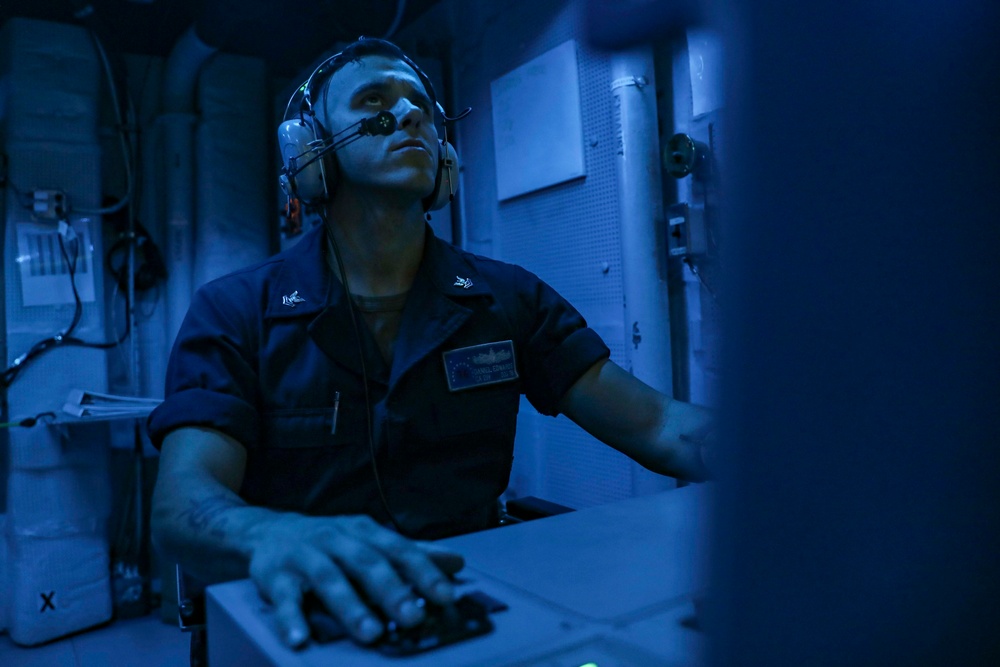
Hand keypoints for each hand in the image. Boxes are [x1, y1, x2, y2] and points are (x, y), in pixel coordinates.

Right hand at [246, 514, 464, 647]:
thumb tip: (457, 562)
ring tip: (371, 633)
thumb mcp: (370, 540)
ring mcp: (305, 557)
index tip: (447, 596)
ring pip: (330, 580)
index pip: (400, 551)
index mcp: (364, 532)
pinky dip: (291, 619)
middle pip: (367, 564)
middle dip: (392, 591)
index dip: (424, 573)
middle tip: (413, 617)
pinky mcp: (275, 576)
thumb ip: (411, 553)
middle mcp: (336, 539)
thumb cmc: (331, 541)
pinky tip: (301, 639)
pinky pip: (284, 599)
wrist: (268, 530)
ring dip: (351, 607)